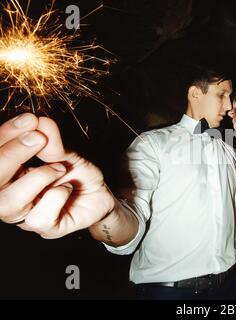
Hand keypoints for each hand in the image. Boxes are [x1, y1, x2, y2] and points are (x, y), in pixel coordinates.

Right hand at [0, 114, 114, 238]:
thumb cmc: (78, 173)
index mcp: (9, 174)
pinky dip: (55, 198)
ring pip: (7, 204)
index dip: (5, 137)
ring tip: (59, 168)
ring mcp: (26, 215)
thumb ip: (52, 142)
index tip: (29, 120)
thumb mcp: (66, 152)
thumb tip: (41, 122)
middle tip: (38, 138)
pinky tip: (66, 189)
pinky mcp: (46, 229)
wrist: (101, 194)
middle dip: (11, 155)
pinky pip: (38, 219)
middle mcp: (10, 195)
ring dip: (36, 179)